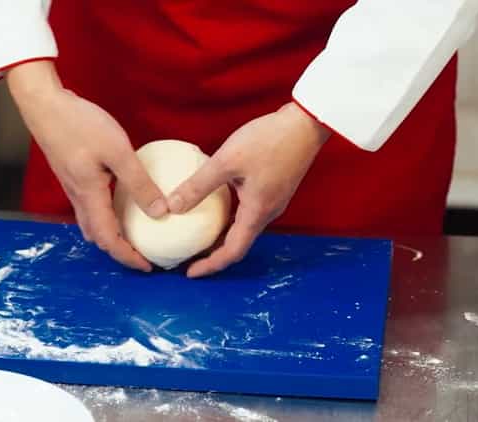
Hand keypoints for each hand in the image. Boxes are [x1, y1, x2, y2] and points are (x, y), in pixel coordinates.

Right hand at [7, 61, 167, 271]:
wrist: (44, 105)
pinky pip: (89, 208)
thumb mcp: (117, 151)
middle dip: (120, 251)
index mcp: (90, 197)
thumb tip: (161, 212)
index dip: (128, 257)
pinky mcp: (73, 176)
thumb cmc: (79, 124)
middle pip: (98, 237)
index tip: (147, 266)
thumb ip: (139, 182)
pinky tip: (120, 205)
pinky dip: (106, 217)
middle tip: (143, 254)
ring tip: (134, 235)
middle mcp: (79, 198)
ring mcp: (73, 187)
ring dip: (112, 235)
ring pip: (92, 224)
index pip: (109, 240)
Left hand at [167, 102, 330, 277]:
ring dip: (222, 236)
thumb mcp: (226, 161)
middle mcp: (268, 213)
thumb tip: (171, 207)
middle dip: (213, 254)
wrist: (306, 122)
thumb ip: (198, 185)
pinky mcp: (274, 188)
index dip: (210, 265)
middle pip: (238, 244)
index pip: (232, 252)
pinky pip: (249, 212)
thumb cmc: (269, 140)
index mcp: (257, 213)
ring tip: (197, 234)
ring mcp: (273, 201)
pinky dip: (230, 218)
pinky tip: (215, 206)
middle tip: (188, 256)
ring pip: (244, 228)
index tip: (189, 273)